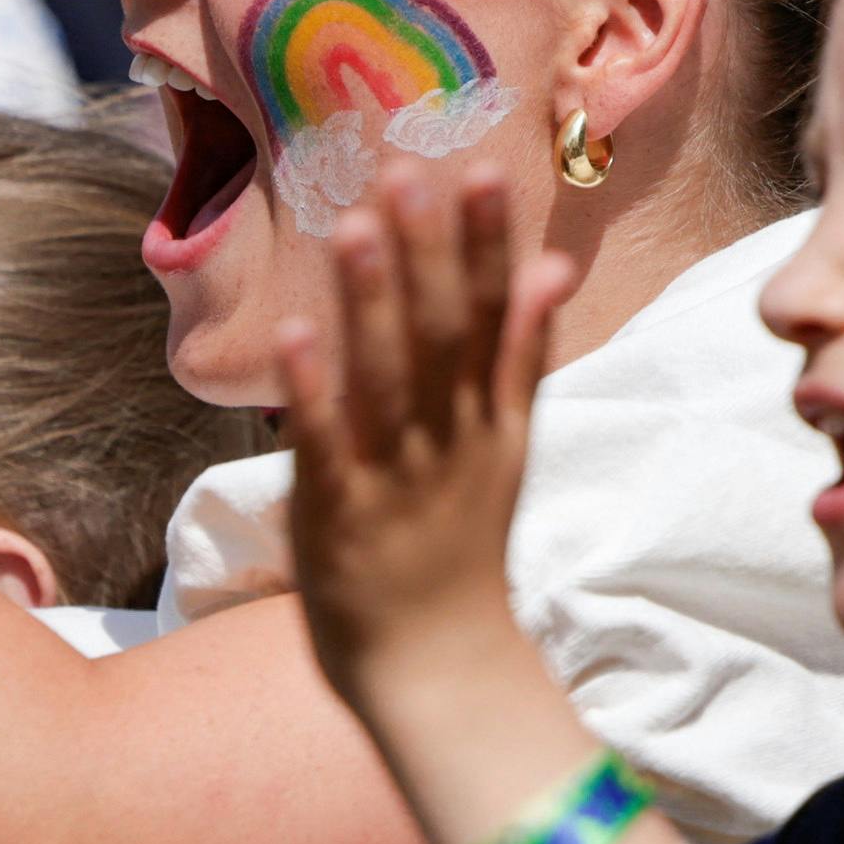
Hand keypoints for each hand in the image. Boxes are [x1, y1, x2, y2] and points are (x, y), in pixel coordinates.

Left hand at [281, 160, 576, 716]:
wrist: (442, 673)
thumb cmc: (464, 550)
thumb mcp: (510, 448)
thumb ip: (522, 355)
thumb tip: (550, 265)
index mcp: (491, 423)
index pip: (497, 321)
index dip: (489, 248)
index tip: (483, 173)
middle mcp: (449, 442)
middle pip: (445, 337)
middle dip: (431, 255)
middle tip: (413, 171)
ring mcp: (394, 479)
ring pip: (387, 380)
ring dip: (373, 302)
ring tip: (356, 224)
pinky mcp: (335, 516)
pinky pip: (323, 447)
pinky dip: (312, 392)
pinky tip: (294, 334)